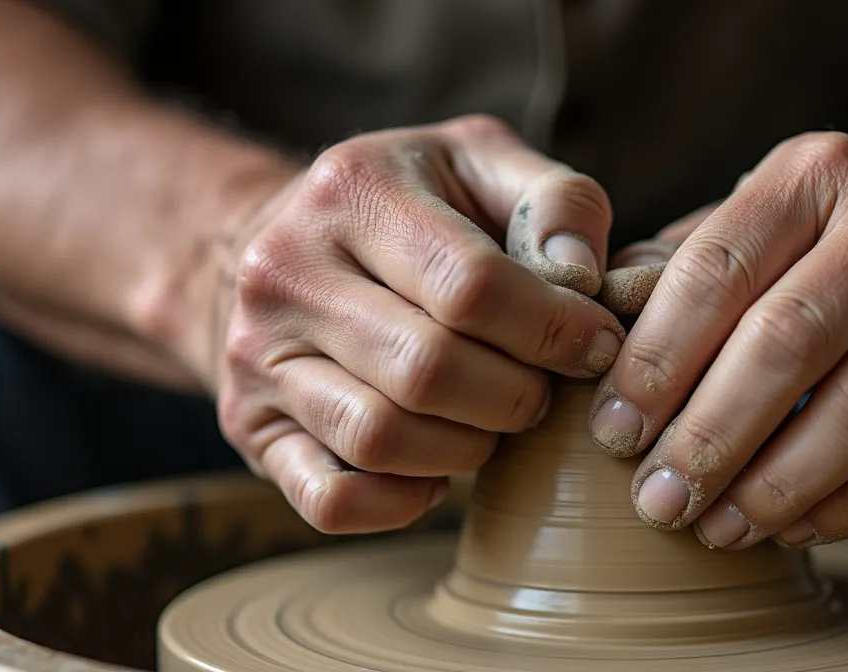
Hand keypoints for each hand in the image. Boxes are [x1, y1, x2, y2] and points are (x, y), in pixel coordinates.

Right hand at [210, 115, 623, 533]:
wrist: (285, 247)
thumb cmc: (413, 207)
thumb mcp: (483, 165)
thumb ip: (554, 200)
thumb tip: (582, 275)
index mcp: (352, 190)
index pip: (469, 285)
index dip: (553, 329)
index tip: (595, 346)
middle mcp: (286, 271)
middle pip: (427, 370)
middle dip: (516, 396)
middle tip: (544, 391)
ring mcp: (258, 355)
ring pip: (380, 437)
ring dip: (467, 448)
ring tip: (494, 423)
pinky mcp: (252, 426)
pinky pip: (330, 497)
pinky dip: (400, 502)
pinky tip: (436, 471)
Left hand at [591, 131, 847, 549]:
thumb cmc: (827, 245)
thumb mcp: (755, 224)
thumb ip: (674, 273)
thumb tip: (586, 337)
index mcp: (816, 172)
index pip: (716, 272)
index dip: (656, 361)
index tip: (611, 431)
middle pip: (786, 343)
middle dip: (708, 435)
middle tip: (656, 498)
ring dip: (773, 484)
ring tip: (712, 527)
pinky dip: (847, 504)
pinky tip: (788, 526)